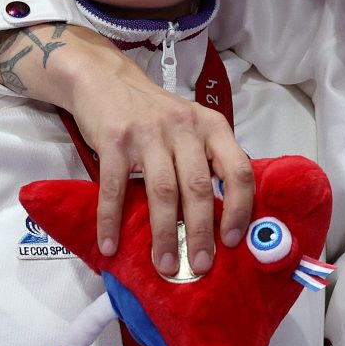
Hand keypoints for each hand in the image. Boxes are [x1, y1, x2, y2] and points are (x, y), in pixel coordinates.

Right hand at [40, 35, 255, 275]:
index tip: (233, 240)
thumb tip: (224, 217)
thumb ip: (208, 160)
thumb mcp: (192, 126)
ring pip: (163, 192)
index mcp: (212, 127)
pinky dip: (112, 221)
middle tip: (200, 265)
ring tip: (165, 264)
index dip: (239, 208)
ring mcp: (148, 133)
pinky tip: (111, 244)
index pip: (238, 170)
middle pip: (198, 187)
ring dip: (165, 234)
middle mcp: (184, 128)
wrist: (106, 80)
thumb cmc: (155, 113)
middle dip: (201, 232)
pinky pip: (115, 188)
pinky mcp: (114, 140)